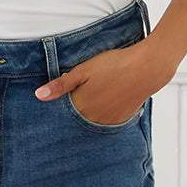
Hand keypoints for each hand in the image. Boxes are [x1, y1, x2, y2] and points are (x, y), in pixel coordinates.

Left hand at [34, 42, 173, 123]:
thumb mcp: (84, 70)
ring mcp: (109, 121)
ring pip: (91, 121)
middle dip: (73, 110)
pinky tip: (106, 100)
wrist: (147, 68)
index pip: (62, 113)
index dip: (59, 106)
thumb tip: (39, 95)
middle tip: (80, 94)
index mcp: (82, 106)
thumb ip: (61, 85)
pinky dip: (103, 114)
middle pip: (76, 119)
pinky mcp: (122, 119)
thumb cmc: (115, 65)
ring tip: (95, 95)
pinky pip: (106, 121)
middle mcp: (94, 118)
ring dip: (89, 113)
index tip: (55, 104)